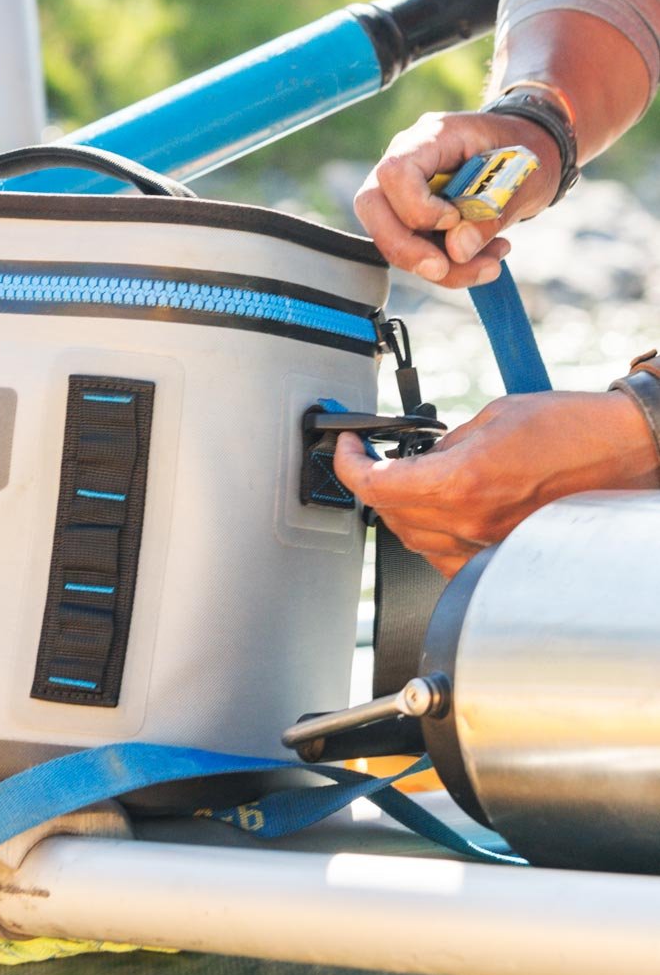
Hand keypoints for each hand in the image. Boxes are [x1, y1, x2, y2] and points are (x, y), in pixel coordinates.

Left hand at [333, 391, 658, 576]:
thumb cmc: (575, 429)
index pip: (375, 485)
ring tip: (408, 478)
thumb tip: (416, 458)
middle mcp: (470, 521)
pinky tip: (436, 511)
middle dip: (372, 481)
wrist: (628, 452)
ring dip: (398, 508)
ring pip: (412, 537)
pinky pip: (443, 557)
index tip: (346, 447)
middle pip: (388, 513)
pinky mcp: (502, 555)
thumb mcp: (493, 416)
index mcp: (461, 482)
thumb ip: (445, 445)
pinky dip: (429, 534)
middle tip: (374, 456)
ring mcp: (486, 544)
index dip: (348, 464)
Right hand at [354, 111, 561, 288]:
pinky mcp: (409, 217)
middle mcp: (406, 160)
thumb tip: (457, 250)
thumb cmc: (526, 151)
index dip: (416, 206)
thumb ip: (492, 212)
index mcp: (434, 136)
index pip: (396, 172)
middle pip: (373, 207)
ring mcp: (402, 190)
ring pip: (388, 237)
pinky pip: (411, 250)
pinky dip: (445, 267)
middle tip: (442, 269)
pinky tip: (481, 260)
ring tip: (488, 265)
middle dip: (404, 248)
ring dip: (435, 266)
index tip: (453, 221)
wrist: (530, 151)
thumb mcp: (524, 178)